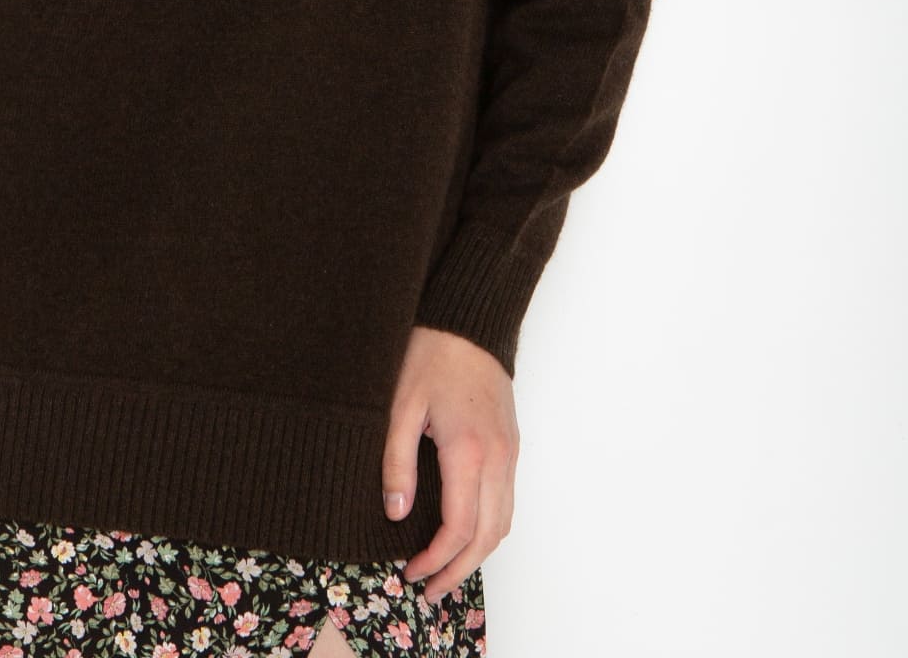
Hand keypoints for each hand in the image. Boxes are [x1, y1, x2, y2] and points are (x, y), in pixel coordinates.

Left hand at [382, 325, 518, 603]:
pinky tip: (464, 533)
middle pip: (488, 536)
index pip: (459, 528)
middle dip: (459, 570)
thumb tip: (396, 512)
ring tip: (445, 570)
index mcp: (469, 451)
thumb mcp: (400, 405)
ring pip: (504, 522)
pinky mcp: (511, 444)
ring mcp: (510, 451)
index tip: (411, 573)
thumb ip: (397, 461)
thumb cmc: (432, 353)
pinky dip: (488, 528)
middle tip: (428, 589)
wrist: (469, 318)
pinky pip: (507, 501)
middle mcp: (498, 457)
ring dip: (477, 554)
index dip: (436, 559)